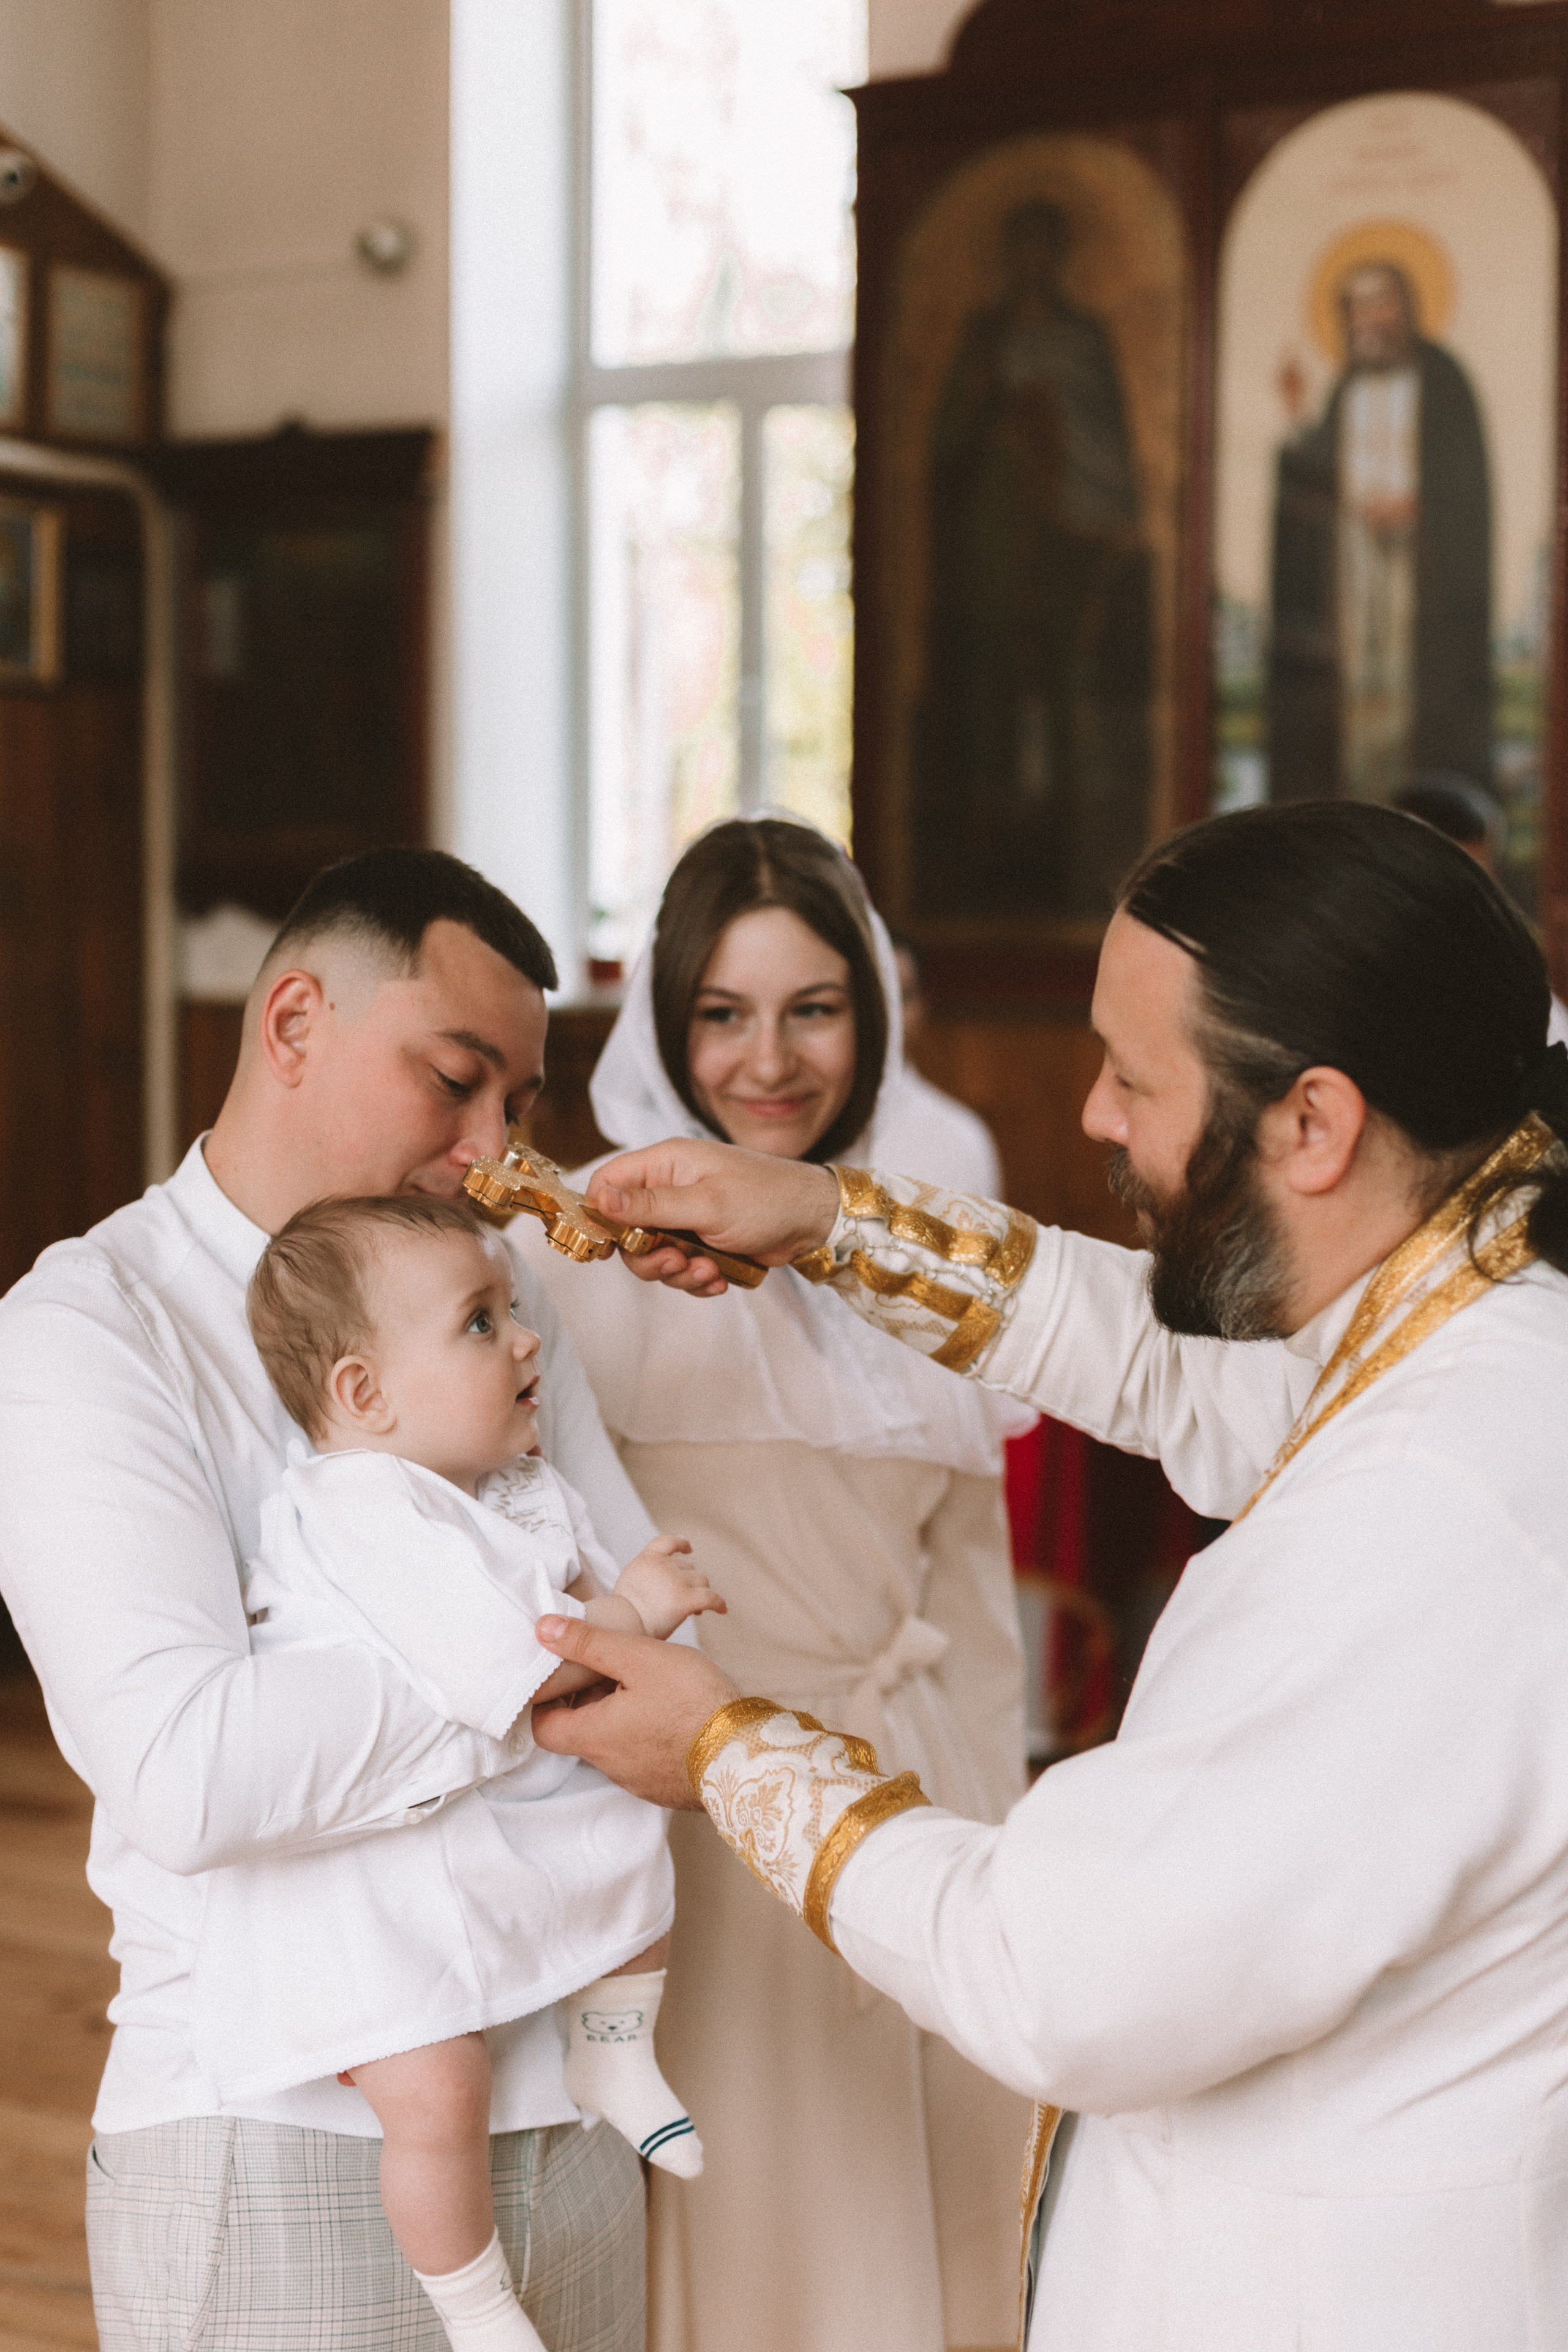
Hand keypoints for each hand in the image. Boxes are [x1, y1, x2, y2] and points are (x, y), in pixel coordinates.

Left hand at [531, 1616, 740, 1806]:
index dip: (547, 1700)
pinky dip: (646, 1735)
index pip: (543, 1727)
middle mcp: (610, 1766)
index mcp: (594, 1736)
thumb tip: (544, 1629)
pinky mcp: (665, 1787)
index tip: (565, 1674)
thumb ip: (590, 1642)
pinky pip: (643, 1759)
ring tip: (648, 1685)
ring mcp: (639, 1781)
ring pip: (614, 1744)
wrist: (746, 1753)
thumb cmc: (693, 1702)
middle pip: (581, 1732)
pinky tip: (672, 1713)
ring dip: (620, 1716)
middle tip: (613, 1668)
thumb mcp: (638, 1658)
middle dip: (590, 1700)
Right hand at [586, 1139, 838, 1294]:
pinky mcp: (702, 1242)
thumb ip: (651, 1206)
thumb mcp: (706, 1203)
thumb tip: (600, 1200)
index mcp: (666, 1163)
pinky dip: (697, 1280)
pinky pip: (681, 1268)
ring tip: (707, 1272)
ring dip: (676, 1272)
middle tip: (675, 1264)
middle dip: (648, 1256)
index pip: (608, 1181)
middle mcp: (671, 1187)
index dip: (599, 1214)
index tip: (606, 1246)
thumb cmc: (767, 1198)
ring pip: (653, 1255)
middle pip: (626, 1230)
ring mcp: (686, 1217)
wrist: (815, 1220)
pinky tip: (719, 1279)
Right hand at [614, 1534, 726, 1640]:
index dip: (680, 1544)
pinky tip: (722, 1610)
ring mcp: (676, 1581)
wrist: (621, 1624)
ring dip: (700, 1592)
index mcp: (647, 1558)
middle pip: (688, 1568)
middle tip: (684, 1600)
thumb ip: (647, 1577)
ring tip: (696, 1612)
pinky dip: (719, 1603)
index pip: (667, 1542)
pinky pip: (711, 1597)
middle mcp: (664, 1565)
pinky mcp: (686, 1599)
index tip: (689, 1549)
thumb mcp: (631, 1583)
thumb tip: (662, 1588)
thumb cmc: (622, 1612)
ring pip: (701, 1581)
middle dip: (689, 1581)